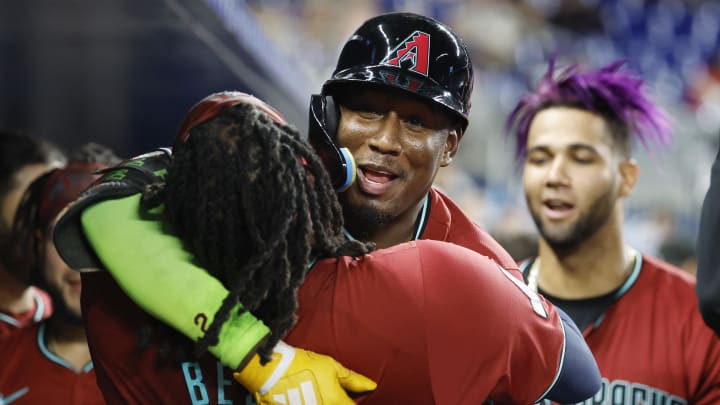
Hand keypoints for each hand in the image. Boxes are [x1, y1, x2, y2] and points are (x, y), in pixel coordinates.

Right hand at [234, 341, 375, 403]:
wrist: (272, 370)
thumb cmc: (303, 364)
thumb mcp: (331, 366)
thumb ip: (352, 379)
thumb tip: (372, 386)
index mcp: (336, 401)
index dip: (353, 402)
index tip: (350, 397)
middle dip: (338, 402)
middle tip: (328, 392)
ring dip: (325, 403)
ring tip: (315, 393)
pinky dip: (312, 403)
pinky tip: (307, 397)